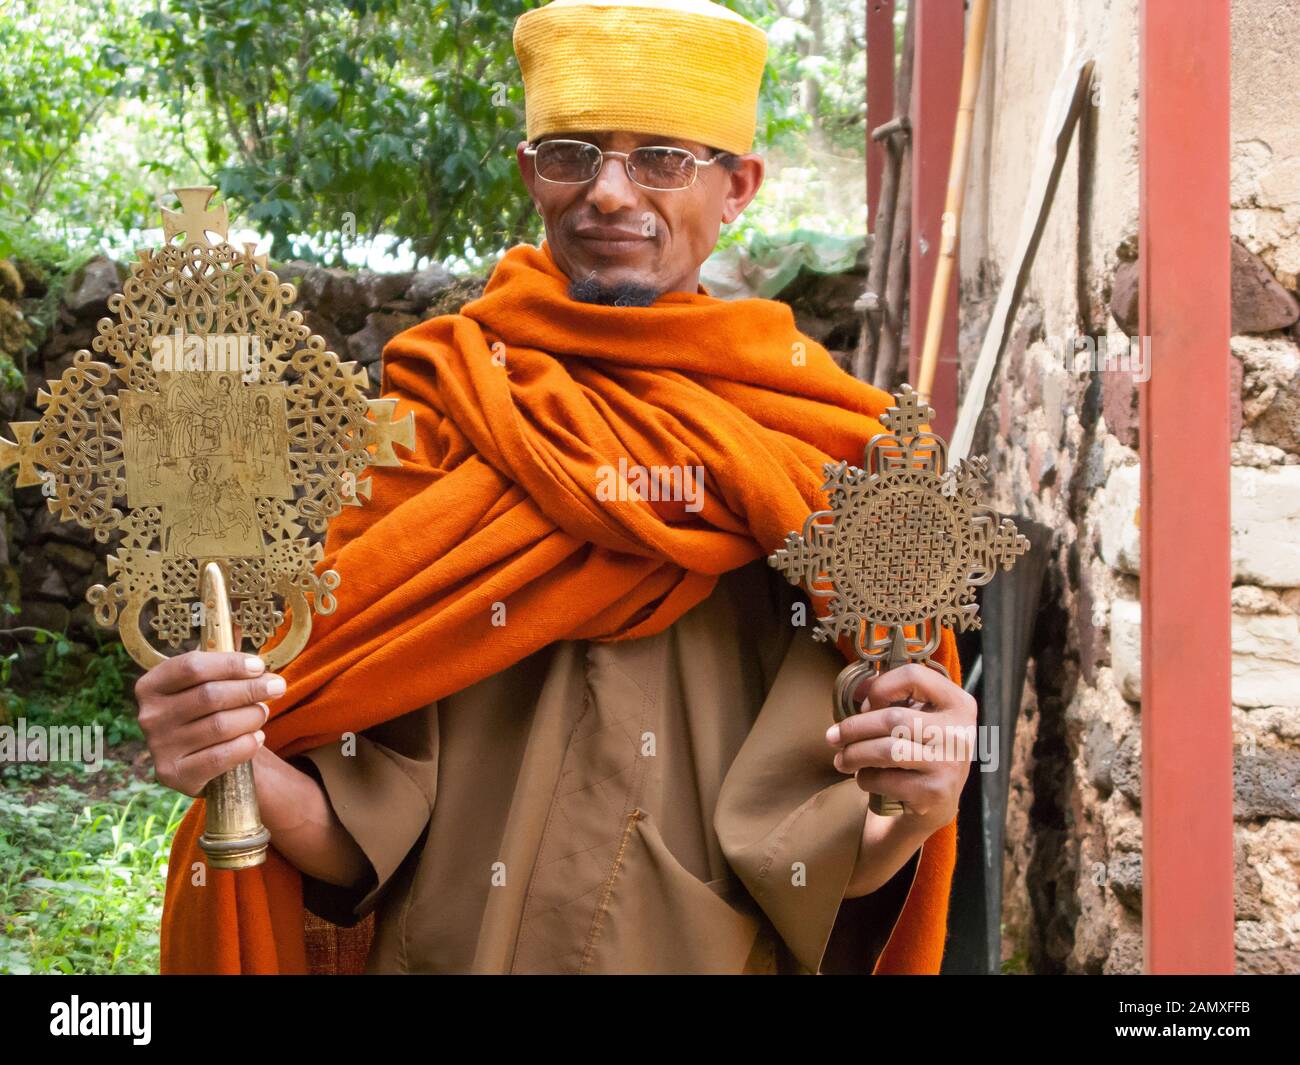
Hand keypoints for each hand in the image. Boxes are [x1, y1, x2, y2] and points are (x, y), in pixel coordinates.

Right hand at [134, 623, 285, 796]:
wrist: (203, 762)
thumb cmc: (209, 712)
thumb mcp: (209, 683)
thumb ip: (221, 659)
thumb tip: (239, 624)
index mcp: (151, 685)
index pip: (192, 667)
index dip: (231, 664)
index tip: (260, 665)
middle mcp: (148, 716)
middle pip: (210, 696)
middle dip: (251, 690)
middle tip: (278, 687)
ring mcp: (158, 748)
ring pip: (219, 725)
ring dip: (252, 717)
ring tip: (264, 712)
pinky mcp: (173, 775)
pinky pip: (220, 756)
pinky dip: (246, 745)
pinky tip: (256, 738)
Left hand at [824, 663, 976, 832]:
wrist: (937, 803)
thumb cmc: (921, 750)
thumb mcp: (920, 717)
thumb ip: (894, 698)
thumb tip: (856, 689)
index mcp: (958, 703)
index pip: (913, 676)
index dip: (880, 687)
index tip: (864, 704)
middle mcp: (959, 732)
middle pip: (892, 718)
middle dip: (853, 728)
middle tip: (833, 736)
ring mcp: (948, 764)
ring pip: (885, 750)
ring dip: (853, 754)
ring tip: (841, 759)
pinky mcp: (934, 792)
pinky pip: (885, 779)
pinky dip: (866, 778)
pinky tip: (865, 777)